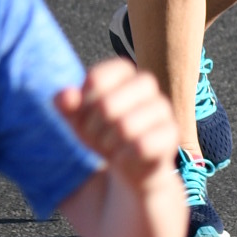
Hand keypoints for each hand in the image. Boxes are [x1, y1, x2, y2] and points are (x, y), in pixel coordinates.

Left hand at [57, 51, 182, 182]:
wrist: (131, 164)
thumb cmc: (103, 133)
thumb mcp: (79, 120)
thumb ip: (67, 105)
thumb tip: (64, 96)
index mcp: (123, 72)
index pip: (96, 78)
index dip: (83, 102)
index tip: (85, 113)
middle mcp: (146, 84)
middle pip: (107, 104)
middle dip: (93, 127)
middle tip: (96, 135)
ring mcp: (162, 108)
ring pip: (124, 127)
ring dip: (108, 143)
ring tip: (111, 146)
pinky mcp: (171, 133)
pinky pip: (142, 146)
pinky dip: (125, 156)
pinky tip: (125, 157)